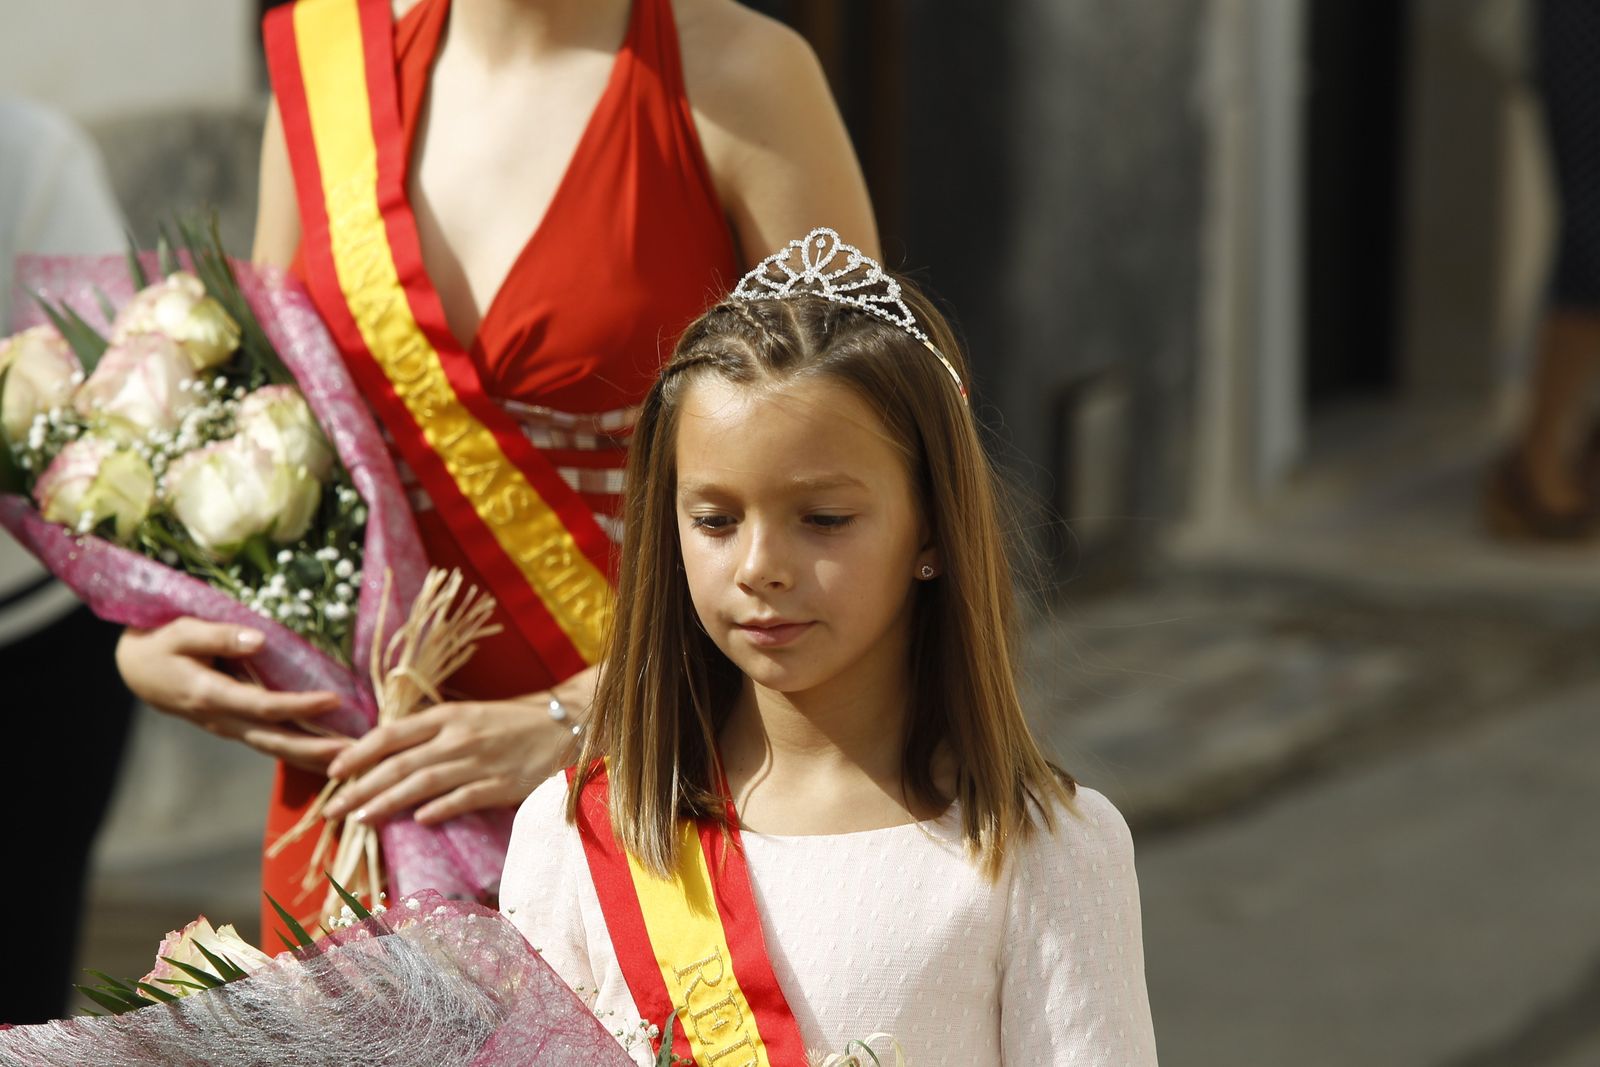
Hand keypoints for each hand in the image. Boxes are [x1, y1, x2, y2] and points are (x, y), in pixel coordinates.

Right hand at [117, 618, 348, 772]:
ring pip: (274, 748)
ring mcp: (229, 728)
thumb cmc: (160, 644)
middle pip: (275, 741)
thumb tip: (260, 639)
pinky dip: (299, 754)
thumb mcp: (181, 631)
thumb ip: (218, 635)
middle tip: (356, 754)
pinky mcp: (236, 727)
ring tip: (353, 764)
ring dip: (312, 758)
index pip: (262, 705)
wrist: (136, 669)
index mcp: (209, 695)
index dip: (299, 706)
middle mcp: (222, 719)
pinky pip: (271, 743)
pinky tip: (328, 757)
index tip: (334, 700)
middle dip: (315, 750)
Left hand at [321, 697, 578, 825]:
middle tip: (332, 808)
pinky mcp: (501, 785)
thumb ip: (431, 731)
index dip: (359, 752)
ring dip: (389, 801)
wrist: (566, 727)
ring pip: (424, 783)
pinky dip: (440, 809)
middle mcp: (459, 737)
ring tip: (361, 819)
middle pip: (400, 763)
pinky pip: (464, 798)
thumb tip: (386, 751)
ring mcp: (480, 762)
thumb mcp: (468, 715)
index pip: (392, 734)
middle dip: (361, 786)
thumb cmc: (511, 722)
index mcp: (448, 716)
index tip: (332, 770)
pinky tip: (419, 821)